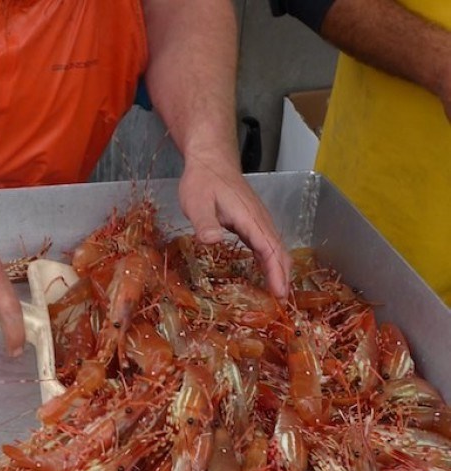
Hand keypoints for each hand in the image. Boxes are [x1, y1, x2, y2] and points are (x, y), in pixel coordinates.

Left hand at [178, 159, 291, 297]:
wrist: (210, 160)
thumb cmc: (203, 181)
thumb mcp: (197, 202)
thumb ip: (205, 222)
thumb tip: (212, 241)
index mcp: (249, 217)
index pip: (269, 248)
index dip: (276, 271)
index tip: (280, 292)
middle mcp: (259, 220)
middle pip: (278, 250)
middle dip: (283, 275)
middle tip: (281, 302)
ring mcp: (257, 220)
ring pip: (274, 247)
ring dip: (279, 269)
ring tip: (278, 292)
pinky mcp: (251, 221)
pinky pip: (265, 243)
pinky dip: (270, 259)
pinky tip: (267, 272)